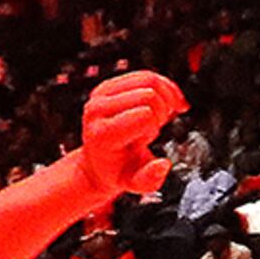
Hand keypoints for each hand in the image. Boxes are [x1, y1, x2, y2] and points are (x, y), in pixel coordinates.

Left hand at [75, 71, 187, 199]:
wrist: (99, 163)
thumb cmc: (117, 172)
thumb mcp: (133, 183)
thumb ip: (149, 180)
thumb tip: (162, 165)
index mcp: (102, 134)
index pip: (145, 113)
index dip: (155, 126)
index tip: (145, 139)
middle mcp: (96, 110)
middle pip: (150, 94)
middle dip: (161, 111)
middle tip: (151, 129)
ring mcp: (100, 95)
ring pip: (150, 79)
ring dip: (162, 99)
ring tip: (154, 118)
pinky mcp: (108, 86)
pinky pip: (146, 75)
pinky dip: (161, 88)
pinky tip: (160, 105)